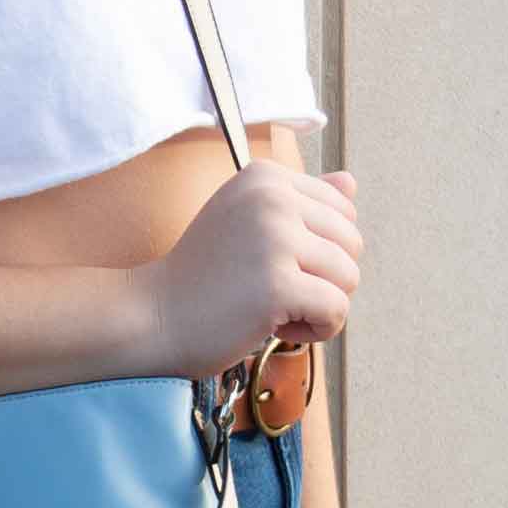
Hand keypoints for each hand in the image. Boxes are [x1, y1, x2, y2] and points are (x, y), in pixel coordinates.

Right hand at [133, 162, 363, 382]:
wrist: (155, 316)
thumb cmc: (205, 276)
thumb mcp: (249, 221)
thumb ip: (301, 200)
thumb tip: (351, 182)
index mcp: (265, 176)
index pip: (343, 210)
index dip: (318, 248)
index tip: (271, 261)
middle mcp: (271, 197)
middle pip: (352, 243)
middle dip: (323, 278)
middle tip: (270, 288)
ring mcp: (274, 238)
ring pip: (349, 277)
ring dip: (319, 305)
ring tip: (271, 306)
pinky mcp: (278, 283)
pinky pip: (337, 310)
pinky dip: (316, 330)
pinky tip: (274, 325)